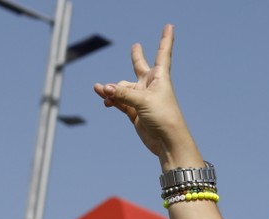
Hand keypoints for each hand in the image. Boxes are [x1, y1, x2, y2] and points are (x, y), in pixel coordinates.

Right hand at [93, 24, 193, 161]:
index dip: (165, 39)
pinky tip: (102, 96)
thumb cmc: (164, 117)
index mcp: (160, 78)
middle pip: (140, 67)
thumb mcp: (143, 102)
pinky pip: (119, 100)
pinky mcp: (134, 111)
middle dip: (137, 57)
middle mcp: (150, 86)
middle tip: (135, 46)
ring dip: (111, 88)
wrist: (167, 142)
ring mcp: (142, 98)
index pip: (162, 53)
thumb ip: (122, 93)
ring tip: (99, 89)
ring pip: (122, 87)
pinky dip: (110, 98)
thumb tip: (104, 88)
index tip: (169, 26)